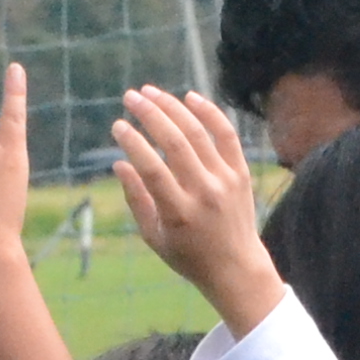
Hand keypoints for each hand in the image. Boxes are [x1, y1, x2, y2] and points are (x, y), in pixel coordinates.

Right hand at [110, 86, 280, 331]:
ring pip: (198, 133)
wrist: (236, 267)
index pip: (151, 169)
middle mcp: (204, 194)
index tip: (118, 125)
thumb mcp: (154, 237)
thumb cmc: (188, 255)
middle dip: (149, 114)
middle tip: (130, 97)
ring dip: (172, 107)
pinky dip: (209, 112)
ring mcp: (225, 182)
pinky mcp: (241, 174)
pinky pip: (227, 135)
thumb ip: (136, 199)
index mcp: (179, 214)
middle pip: (174, 143)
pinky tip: (189, 97)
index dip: (132, 143)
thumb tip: (119, 162)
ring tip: (151, 92)